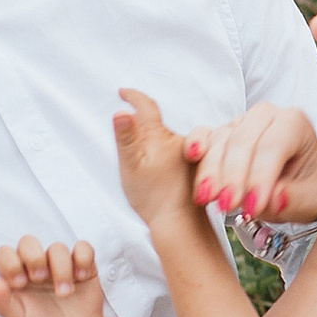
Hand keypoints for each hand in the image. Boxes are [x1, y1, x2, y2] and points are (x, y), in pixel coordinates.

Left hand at [0, 234, 110, 316]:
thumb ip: (2, 304)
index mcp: (15, 274)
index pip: (5, 254)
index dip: (10, 263)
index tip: (20, 283)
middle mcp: (35, 264)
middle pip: (29, 242)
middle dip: (34, 258)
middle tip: (39, 279)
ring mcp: (59, 263)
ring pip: (58, 247)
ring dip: (61, 269)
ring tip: (64, 293)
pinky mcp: (83, 265)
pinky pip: (84, 248)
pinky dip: (83, 259)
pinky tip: (81, 277)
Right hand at [112, 85, 200, 240]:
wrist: (181, 224)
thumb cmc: (154, 198)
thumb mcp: (132, 166)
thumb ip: (126, 137)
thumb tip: (121, 111)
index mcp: (160, 137)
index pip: (147, 107)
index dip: (134, 97)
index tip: (124, 92)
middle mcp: (179, 140)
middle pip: (158, 123)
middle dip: (143, 121)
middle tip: (127, 125)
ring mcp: (189, 155)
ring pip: (169, 139)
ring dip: (155, 140)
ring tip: (142, 155)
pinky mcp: (195, 168)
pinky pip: (180, 151)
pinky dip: (167, 154)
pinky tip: (162, 168)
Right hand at [183, 101, 316, 226]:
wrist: (300, 179)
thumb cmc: (308, 186)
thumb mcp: (311, 198)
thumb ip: (293, 198)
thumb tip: (273, 199)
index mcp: (295, 123)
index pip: (274, 146)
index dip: (261, 177)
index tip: (253, 207)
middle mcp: (267, 116)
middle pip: (243, 141)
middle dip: (234, 176)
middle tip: (228, 206)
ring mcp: (241, 122)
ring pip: (221, 140)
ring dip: (212, 171)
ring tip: (209, 200)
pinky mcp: (221, 133)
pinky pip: (204, 135)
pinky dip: (196, 144)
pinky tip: (192, 156)